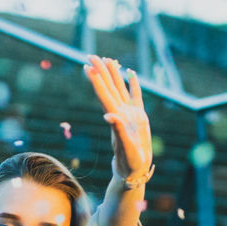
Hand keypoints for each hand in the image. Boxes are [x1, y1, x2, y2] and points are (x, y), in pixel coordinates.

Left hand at [82, 55, 152, 183]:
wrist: (134, 170)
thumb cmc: (130, 162)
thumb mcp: (125, 148)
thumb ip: (118, 130)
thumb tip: (108, 115)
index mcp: (115, 118)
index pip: (103, 94)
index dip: (96, 80)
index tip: (88, 66)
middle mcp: (119, 112)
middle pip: (108, 87)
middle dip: (100, 71)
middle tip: (91, 55)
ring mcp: (129, 113)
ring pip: (119, 88)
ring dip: (113, 74)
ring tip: (109, 58)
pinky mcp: (138, 116)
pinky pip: (135, 95)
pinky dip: (133, 83)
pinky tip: (130, 72)